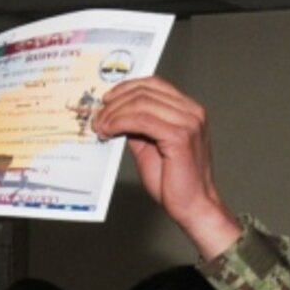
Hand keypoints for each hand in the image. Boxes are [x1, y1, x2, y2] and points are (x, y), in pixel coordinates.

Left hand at [91, 79, 239, 259]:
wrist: (192, 205)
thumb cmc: (175, 182)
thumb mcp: (150, 148)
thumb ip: (138, 129)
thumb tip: (117, 117)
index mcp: (188, 110)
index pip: (154, 84)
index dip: (126, 88)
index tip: (106, 102)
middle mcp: (191, 111)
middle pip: (145, 91)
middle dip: (116, 103)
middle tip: (98, 118)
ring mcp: (188, 122)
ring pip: (142, 103)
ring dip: (114, 113)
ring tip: (100, 127)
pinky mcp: (180, 136)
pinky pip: (142, 120)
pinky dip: (121, 122)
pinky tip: (109, 131)